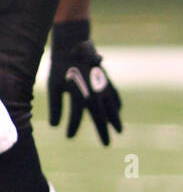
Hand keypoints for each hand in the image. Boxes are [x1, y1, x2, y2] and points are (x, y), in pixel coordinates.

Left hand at [49, 29, 121, 144]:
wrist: (74, 46)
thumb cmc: (61, 67)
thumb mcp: (54, 87)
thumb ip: (56, 107)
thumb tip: (54, 126)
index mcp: (79, 96)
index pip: (76, 118)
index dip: (72, 128)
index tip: (68, 137)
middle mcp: (94, 94)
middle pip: (101, 117)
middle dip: (103, 132)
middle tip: (107, 144)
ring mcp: (103, 87)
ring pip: (111, 107)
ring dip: (115, 119)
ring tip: (119, 130)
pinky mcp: (106, 79)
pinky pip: (114, 95)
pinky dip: (117, 103)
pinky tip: (118, 109)